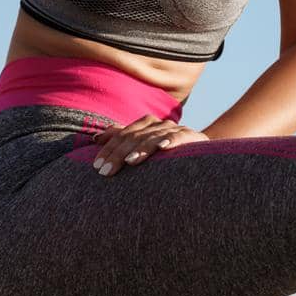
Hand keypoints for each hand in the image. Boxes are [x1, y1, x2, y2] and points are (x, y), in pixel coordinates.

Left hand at [87, 115, 209, 176]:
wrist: (201, 155)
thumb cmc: (165, 154)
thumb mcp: (142, 146)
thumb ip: (121, 138)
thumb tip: (94, 138)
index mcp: (147, 123)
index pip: (123, 134)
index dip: (109, 148)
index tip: (97, 166)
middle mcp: (160, 123)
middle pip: (135, 136)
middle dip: (118, 154)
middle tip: (106, 172)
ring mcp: (176, 129)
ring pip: (153, 137)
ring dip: (142, 149)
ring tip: (130, 162)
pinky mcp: (192, 136)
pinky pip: (179, 137)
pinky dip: (171, 141)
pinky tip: (162, 148)